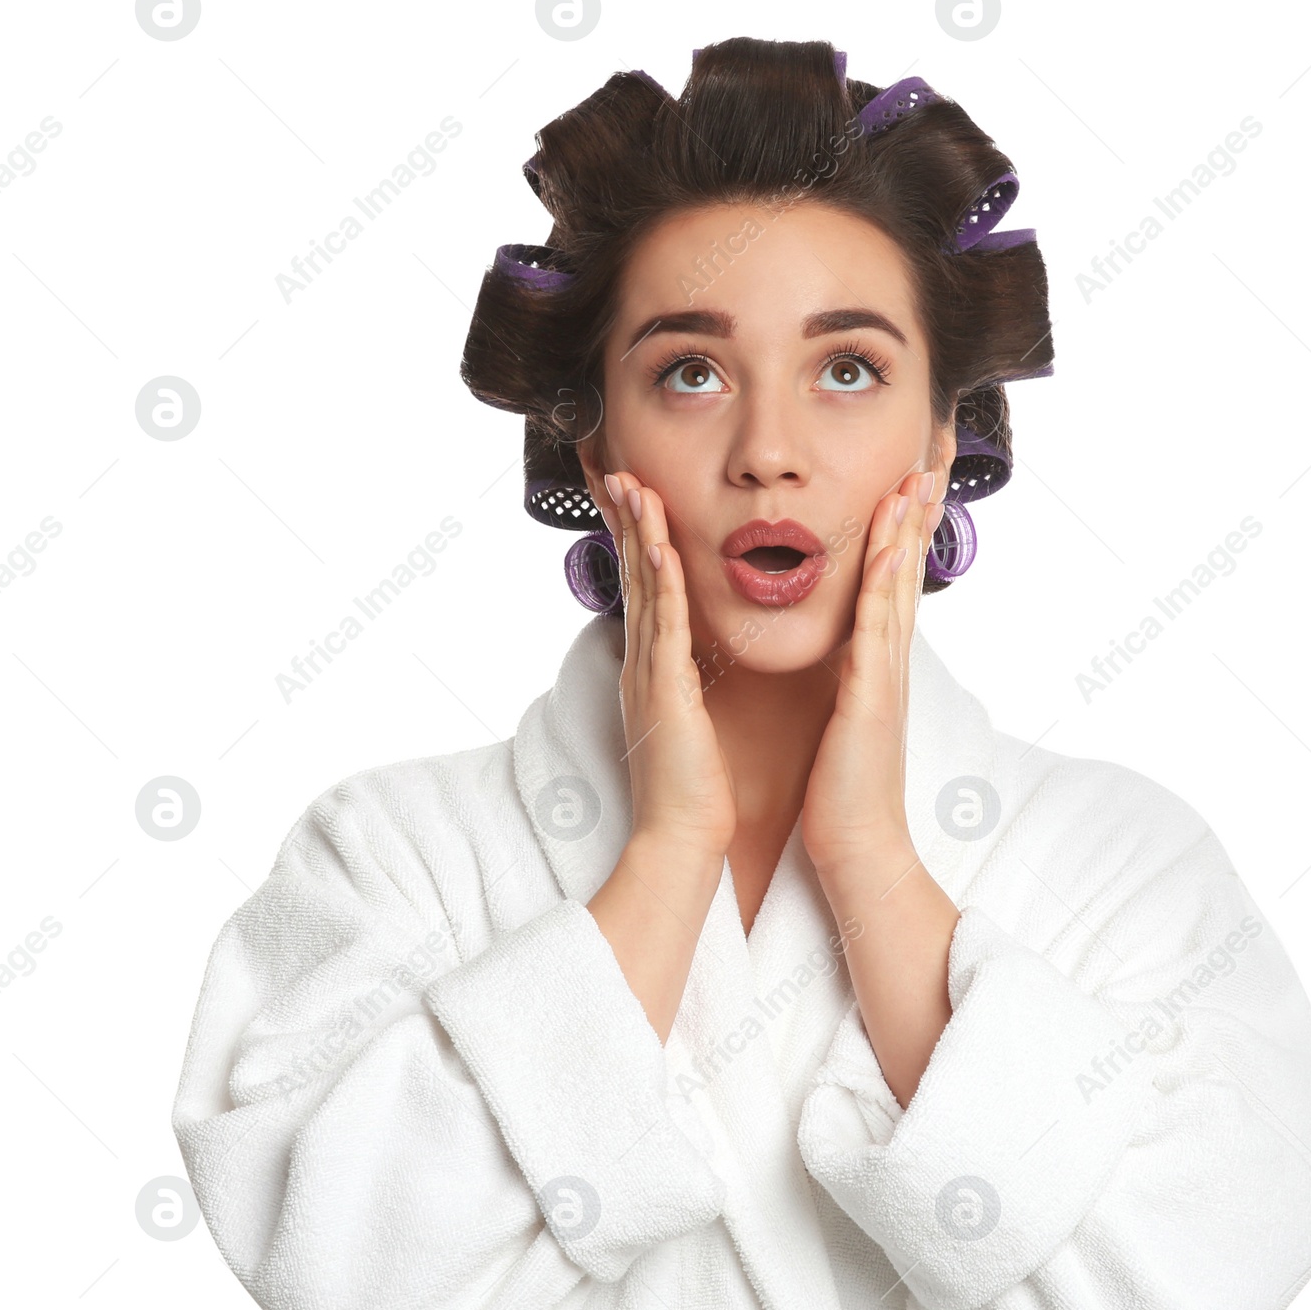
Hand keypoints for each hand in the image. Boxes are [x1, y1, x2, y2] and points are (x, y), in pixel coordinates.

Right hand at [591, 470, 737, 865]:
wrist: (680, 840)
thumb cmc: (692, 790)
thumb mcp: (688, 723)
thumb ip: (683, 688)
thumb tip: (688, 666)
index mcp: (652, 670)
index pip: (644, 590)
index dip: (638, 540)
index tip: (634, 497)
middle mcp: (642, 664)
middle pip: (635, 576)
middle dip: (628, 520)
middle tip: (618, 469)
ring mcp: (648, 674)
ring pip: (644, 588)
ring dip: (640, 533)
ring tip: (633, 484)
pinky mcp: (664, 691)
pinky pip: (663, 624)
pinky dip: (662, 581)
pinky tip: (661, 545)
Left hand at [801, 467, 945, 868]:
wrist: (857, 846)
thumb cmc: (843, 790)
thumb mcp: (844, 720)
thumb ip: (848, 681)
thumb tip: (846, 657)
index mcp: (877, 666)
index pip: (891, 585)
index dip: (901, 534)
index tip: (907, 485)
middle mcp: (889, 663)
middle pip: (906, 573)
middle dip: (916, 515)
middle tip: (929, 460)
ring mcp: (885, 676)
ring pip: (897, 588)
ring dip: (907, 531)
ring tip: (916, 480)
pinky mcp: (870, 696)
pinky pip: (878, 628)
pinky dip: (886, 583)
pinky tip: (891, 546)